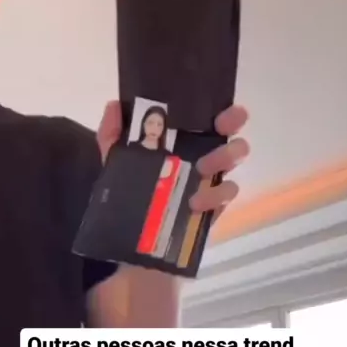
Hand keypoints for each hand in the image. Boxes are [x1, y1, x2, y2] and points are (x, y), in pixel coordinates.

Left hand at [97, 101, 249, 220]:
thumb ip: (112, 135)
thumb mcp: (116, 162)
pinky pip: (226, 195)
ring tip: (202, 169)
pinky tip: (194, 202)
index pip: (213, 121)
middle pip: (232, 137)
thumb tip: (115, 106)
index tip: (222, 114)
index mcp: (186, 142)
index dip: (226, 114)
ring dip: (224, 159)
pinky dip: (214, 196)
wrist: (133, 240)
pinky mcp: (213, 208)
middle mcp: (204, 158)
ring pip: (234, 163)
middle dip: (231, 129)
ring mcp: (211, 183)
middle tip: (219, 133)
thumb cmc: (130, 193)